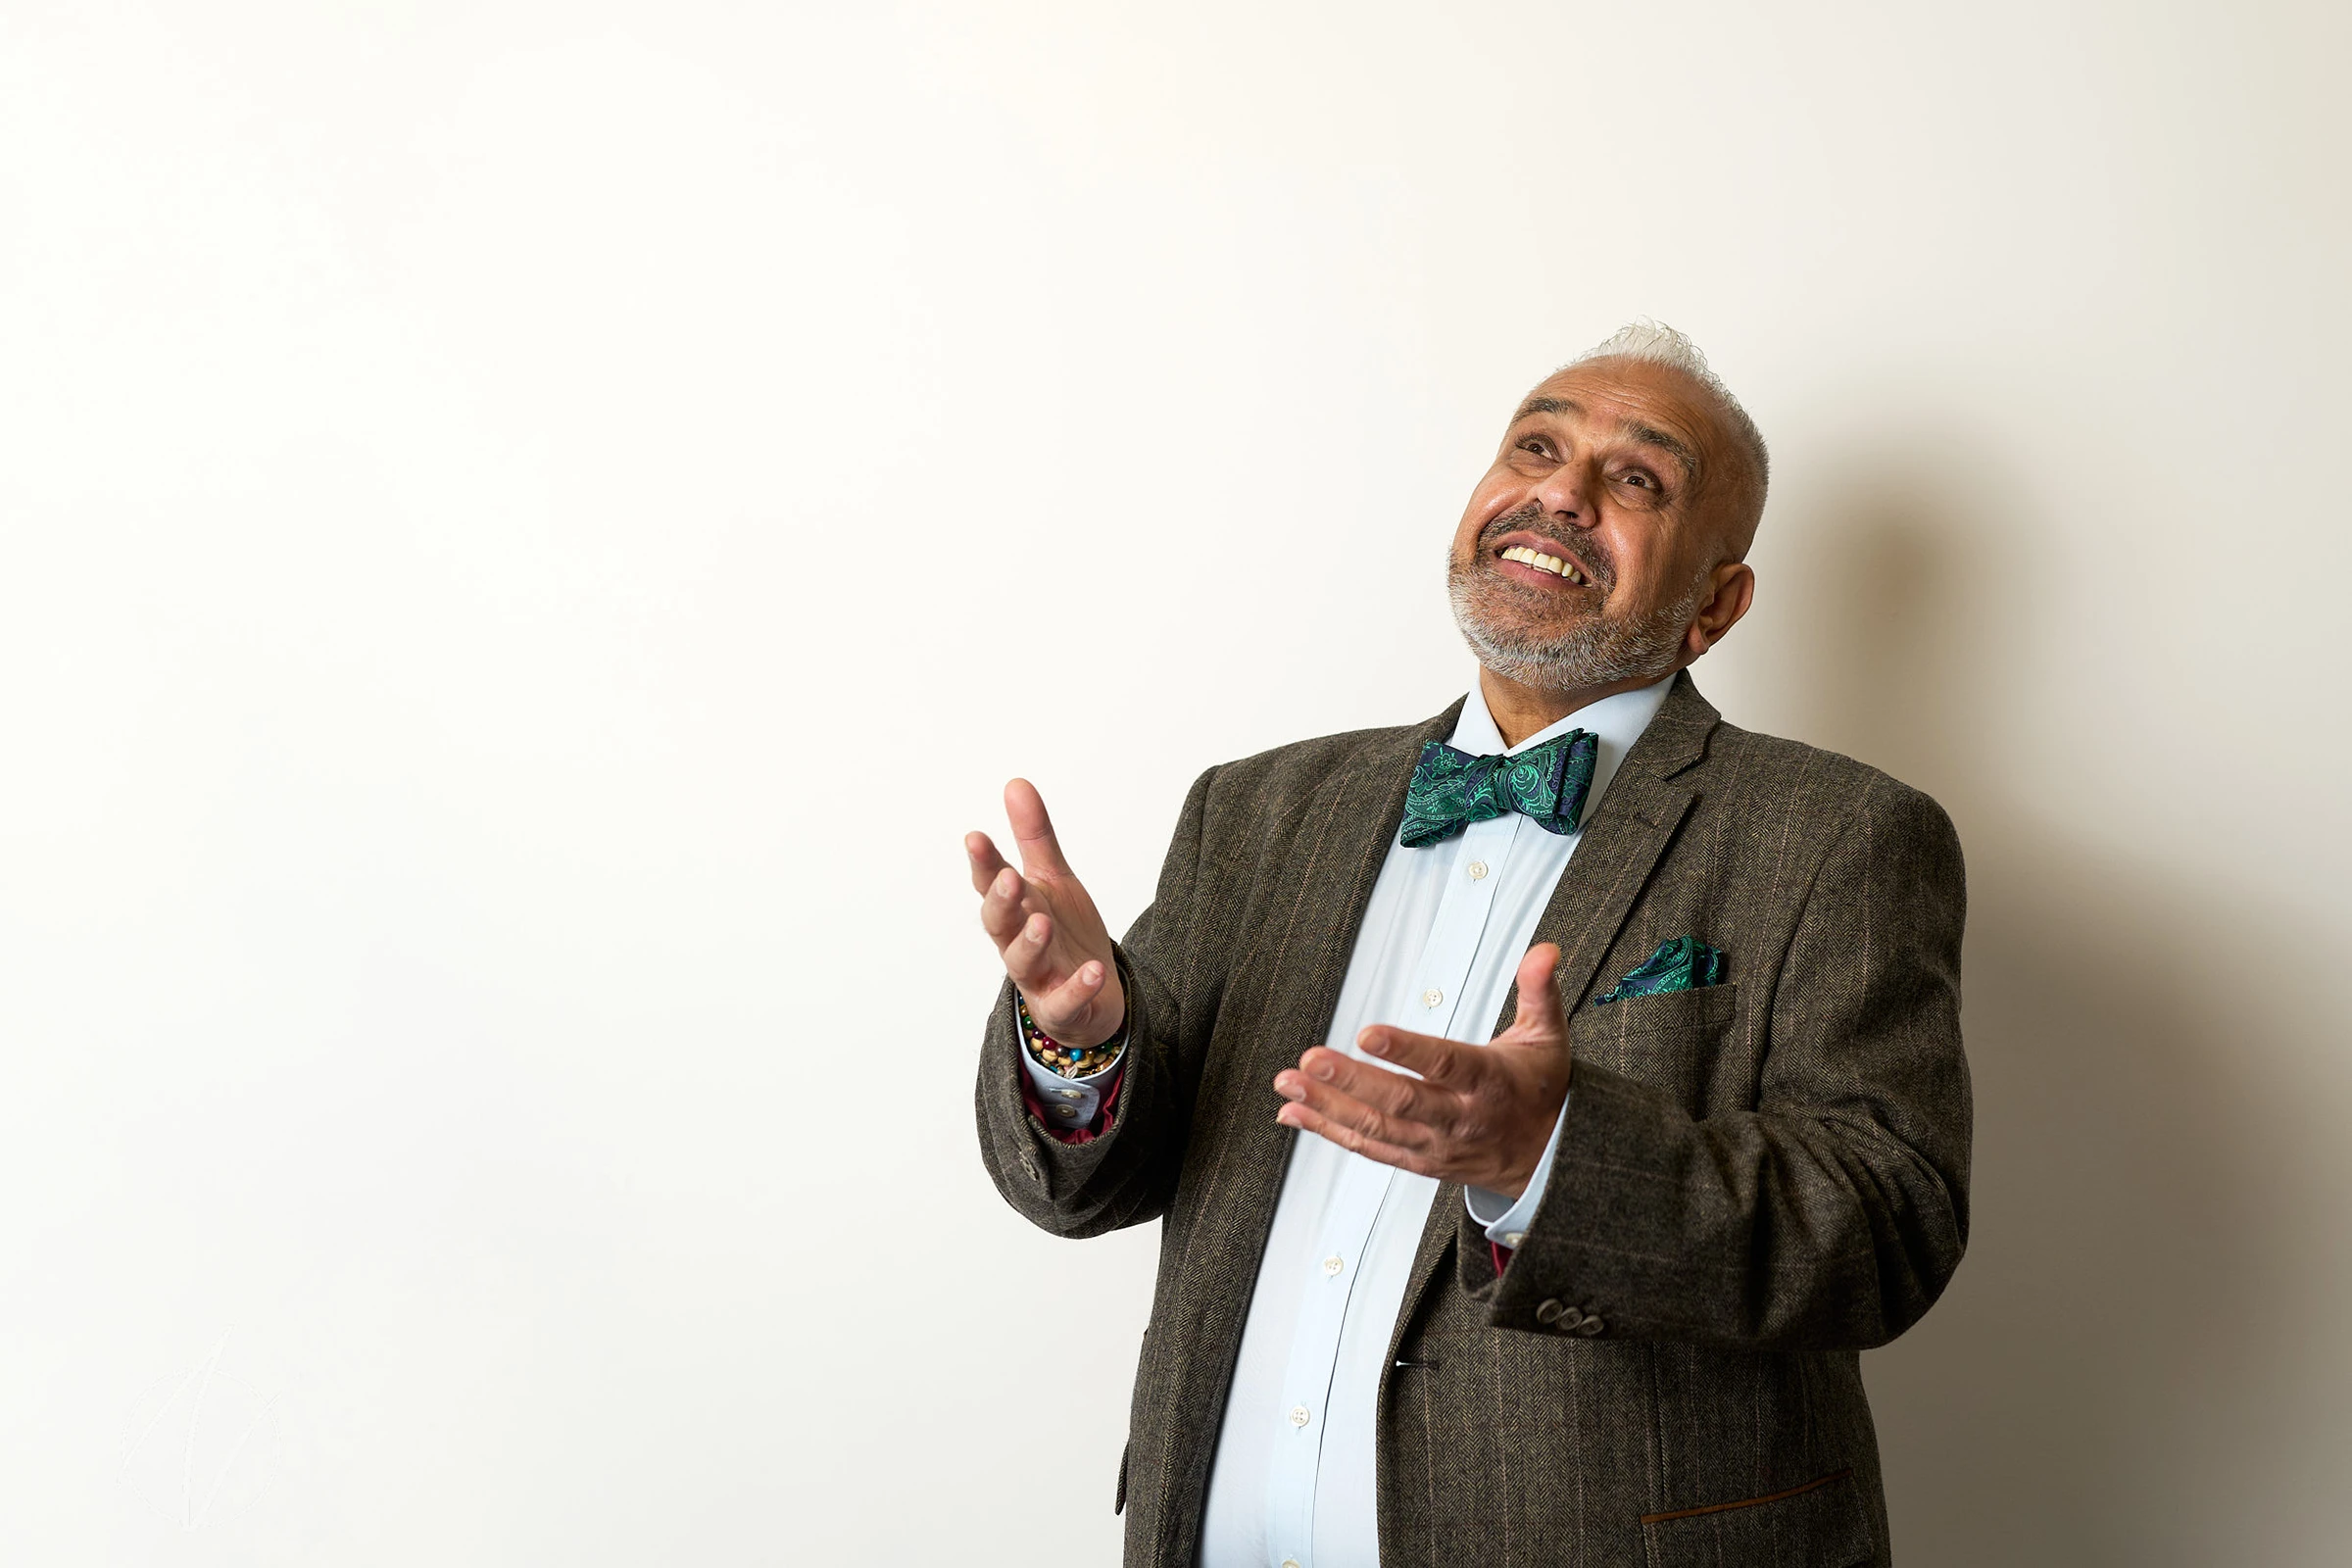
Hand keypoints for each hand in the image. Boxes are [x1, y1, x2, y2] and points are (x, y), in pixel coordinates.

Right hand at [966, 779, 1125, 1048]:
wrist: (1093, 996)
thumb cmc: (1064, 933)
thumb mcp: (1053, 880)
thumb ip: (1034, 837)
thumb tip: (1015, 783)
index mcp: (1015, 908)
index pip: (991, 883)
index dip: (983, 863)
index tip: (976, 837)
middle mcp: (1019, 942)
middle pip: (999, 923)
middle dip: (1001, 901)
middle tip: (1008, 878)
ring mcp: (1039, 977)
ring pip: (1024, 962)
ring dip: (1030, 942)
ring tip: (1041, 922)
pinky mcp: (1062, 1007)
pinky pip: (1066, 1001)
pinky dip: (1077, 987)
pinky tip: (1093, 971)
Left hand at [1273, 943, 1570, 1197]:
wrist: (1548, 1157)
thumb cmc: (1541, 1090)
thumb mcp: (1547, 1036)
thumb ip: (1539, 990)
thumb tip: (1543, 951)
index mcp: (1489, 1081)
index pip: (1446, 1063)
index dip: (1406, 1051)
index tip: (1368, 1033)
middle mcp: (1460, 1117)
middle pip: (1401, 1102)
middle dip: (1352, 1081)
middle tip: (1311, 1060)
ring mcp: (1436, 1144)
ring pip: (1377, 1129)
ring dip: (1328, 1106)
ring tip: (1289, 1083)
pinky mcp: (1419, 1160)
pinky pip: (1369, 1149)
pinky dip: (1330, 1131)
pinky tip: (1296, 1113)